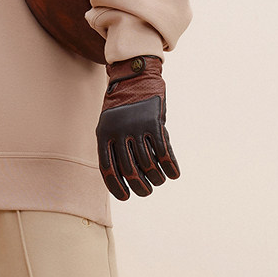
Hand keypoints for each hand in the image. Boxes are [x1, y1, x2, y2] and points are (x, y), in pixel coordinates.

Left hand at [96, 55, 179, 200]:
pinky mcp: (153, 121)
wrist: (135, 78)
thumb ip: (114, 147)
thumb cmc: (123, 106)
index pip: (108, 168)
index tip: (126, 197)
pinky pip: (163, 152)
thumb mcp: (110, 124)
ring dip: (156, 178)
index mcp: (104, 133)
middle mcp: (118, 131)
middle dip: (140, 186)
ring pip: (148, 164)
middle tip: (147, 191)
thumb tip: (126, 179)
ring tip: (159, 180)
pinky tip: (174, 173)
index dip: (117, 186)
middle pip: (129, 170)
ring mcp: (136, 126)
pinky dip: (170, 166)